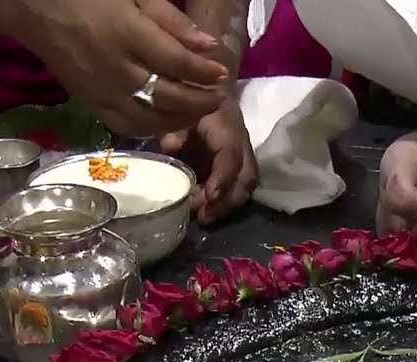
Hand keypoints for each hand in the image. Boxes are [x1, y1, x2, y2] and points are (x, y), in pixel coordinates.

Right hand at [17, 0, 229, 136]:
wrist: (33, 9)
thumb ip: (172, 20)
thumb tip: (208, 46)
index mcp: (126, 33)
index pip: (175, 62)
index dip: (203, 71)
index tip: (222, 72)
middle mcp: (115, 68)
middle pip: (168, 96)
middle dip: (200, 101)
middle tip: (218, 97)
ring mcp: (102, 91)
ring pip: (151, 119)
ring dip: (182, 119)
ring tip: (200, 111)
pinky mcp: (91, 104)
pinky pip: (127, 127)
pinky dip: (153, 129)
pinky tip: (169, 122)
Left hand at [160, 100, 257, 223]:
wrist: (212, 89)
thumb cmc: (193, 102)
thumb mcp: (181, 111)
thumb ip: (176, 129)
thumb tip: (170, 147)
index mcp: (228, 129)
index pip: (231, 157)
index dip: (223, 179)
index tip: (210, 197)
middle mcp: (242, 145)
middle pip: (246, 178)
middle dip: (227, 201)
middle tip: (204, 217)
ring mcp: (244, 156)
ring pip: (246, 186)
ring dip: (228, 205)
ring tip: (205, 217)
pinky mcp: (240, 165)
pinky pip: (240, 187)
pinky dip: (226, 201)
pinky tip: (208, 210)